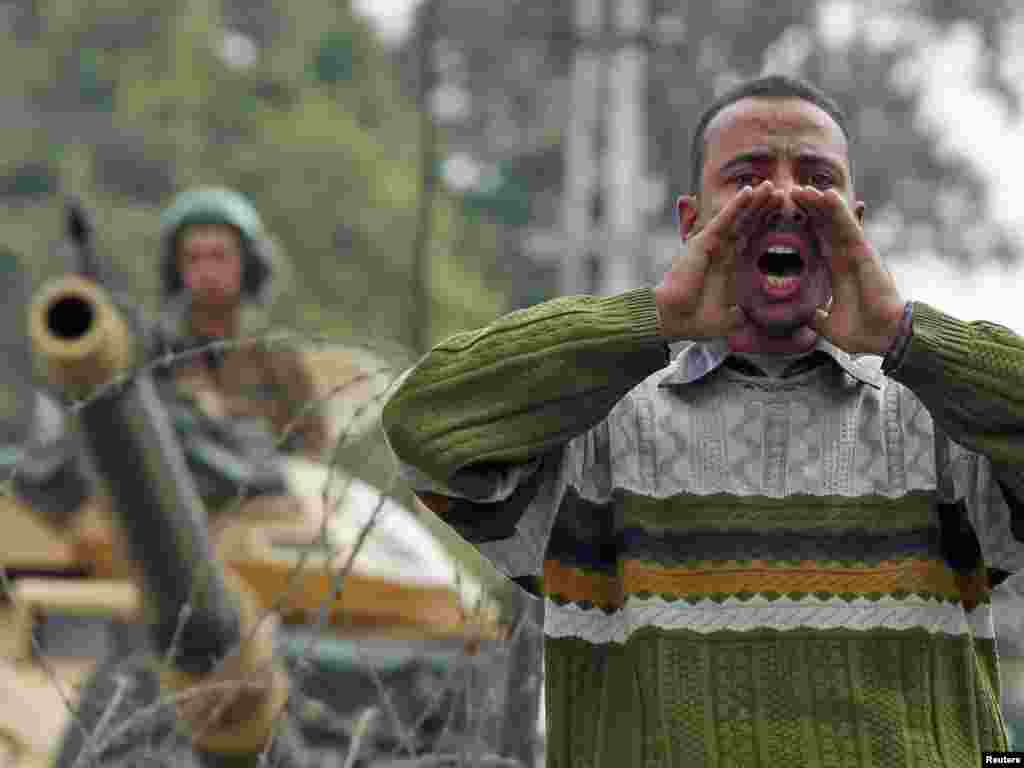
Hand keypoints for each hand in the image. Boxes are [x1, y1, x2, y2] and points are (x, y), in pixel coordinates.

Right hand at [655, 181, 780, 340]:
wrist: (673, 319)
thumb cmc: (695, 320)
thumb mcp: (727, 319)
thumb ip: (738, 315)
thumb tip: (748, 318)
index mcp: (727, 266)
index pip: (750, 240)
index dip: (766, 226)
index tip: (784, 214)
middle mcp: (720, 251)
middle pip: (747, 224)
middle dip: (764, 208)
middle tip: (783, 193)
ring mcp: (712, 244)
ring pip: (738, 218)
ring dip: (754, 201)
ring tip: (772, 186)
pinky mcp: (703, 242)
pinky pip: (724, 220)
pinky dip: (736, 205)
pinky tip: (749, 191)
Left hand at [792, 186, 905, 355]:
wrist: (884, 339)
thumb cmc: (863, 333)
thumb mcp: (830, 326)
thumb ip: (819, 317)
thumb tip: (811, 316)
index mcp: (838, 271)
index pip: (819, 241)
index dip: (806, 226)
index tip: (787, 213)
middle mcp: (847, 257)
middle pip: (825, 226)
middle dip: (809, 208)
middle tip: (790, 191)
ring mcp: (856, 253)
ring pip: (835, 221)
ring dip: (819, 203)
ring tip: (801, 188)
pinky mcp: (865, 253)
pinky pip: (849, 227)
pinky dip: (838, 210)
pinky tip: (826, 194)